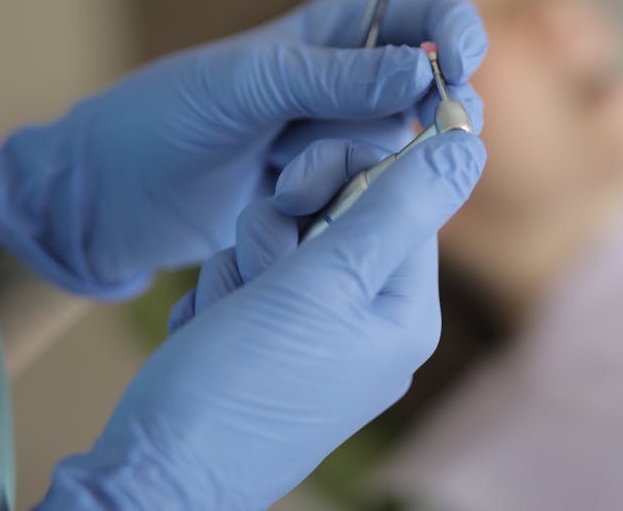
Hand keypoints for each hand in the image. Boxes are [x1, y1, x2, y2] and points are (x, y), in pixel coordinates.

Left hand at [0, 0, 486, 296]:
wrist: (111, 196)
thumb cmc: (163, 119)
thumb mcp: (245, 86)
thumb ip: (331, 78)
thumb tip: (418, 73)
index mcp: (334, 31)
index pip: (427, 19)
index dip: (456, 37)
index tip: (458, 71)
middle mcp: (350, 83)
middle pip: (429, 92)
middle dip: (405, 119)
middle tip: (364, 142)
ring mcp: (340, 140)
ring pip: (400, 150)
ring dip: (353, 166)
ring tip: (284, 176)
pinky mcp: (331, 193)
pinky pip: (372, 194)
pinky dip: (342, 201)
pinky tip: (289, 204)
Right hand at [37, 132, 486, 510]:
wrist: (153, 475)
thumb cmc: (240, 382)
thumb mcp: (325, 281)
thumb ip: (398, 207)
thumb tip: (468, 147)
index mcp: (404, 313)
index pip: (401, 200)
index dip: (346, 179)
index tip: (298, 194)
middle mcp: (371, 327)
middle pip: (338, 219)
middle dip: (281, 233)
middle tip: (260, 270)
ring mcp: (317, 340)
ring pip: (283, 244)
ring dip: (242, 266)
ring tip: (228, 315)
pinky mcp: (267, 347)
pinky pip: (249, 281)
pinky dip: (222, 296)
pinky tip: (210, 331)